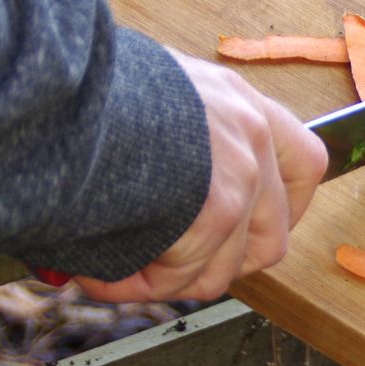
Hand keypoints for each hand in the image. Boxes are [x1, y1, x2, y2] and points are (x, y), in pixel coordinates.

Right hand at [73, 53, 327, 303]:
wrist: (61, 81)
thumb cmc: (85, 86)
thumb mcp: (147, 91)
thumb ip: (174, 135)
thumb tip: (157, 190)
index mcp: (239, 101)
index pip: (304, 162)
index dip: (280, 210)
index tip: (246, 232)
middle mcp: (252, 133)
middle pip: (272, 236)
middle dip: (218, 266)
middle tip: (168, 268)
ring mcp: (241, 173)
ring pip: (221, 267)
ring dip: (167, 280)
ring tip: (114, 271)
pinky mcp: (217, 209)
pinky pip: (179, 276)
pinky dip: (133, 284)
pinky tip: (95, 273)